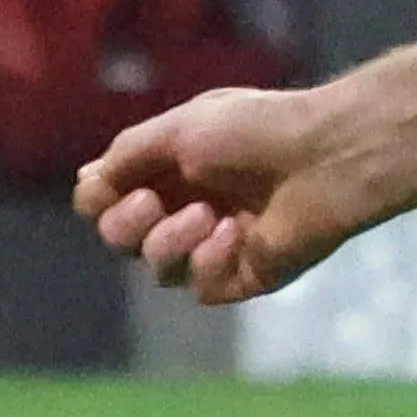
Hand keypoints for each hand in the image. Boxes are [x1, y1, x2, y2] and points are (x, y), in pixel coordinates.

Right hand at [76, 86, 403, 301]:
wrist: (329, 156)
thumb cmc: (260, 130)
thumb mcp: (182, 128)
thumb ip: (128, 156)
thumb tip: (87, 184)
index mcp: (171, 169)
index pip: (107, 200)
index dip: (98, 200)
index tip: (107, 187)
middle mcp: (187, 207)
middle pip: (121, 240)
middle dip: (126, 224)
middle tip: (151, 201)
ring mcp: (216, 245)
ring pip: (157, 270)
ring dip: (168, 243)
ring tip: (209, 214)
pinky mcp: (245, 275)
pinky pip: (200, 288)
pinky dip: (208, 262)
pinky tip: (235, 235)